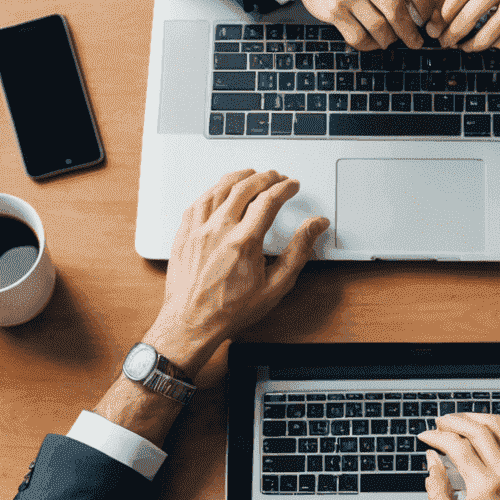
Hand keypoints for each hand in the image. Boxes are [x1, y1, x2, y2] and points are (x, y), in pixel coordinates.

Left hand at [149, 170, 327, 377]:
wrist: (191, 324)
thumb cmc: (230, 310)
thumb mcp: (275, 286)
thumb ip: (298, 251)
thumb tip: (315, 227)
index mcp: (244, 242)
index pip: (269, 200)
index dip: (284, 188)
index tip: (292, 186)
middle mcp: (219, 230)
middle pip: (245, 187)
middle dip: (266, 177)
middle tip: (276, 177)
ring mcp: (198, 230)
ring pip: (219, 188)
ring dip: (239, 177)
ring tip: (252, 175)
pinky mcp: (184, 234)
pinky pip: (198, 201)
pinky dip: (213, 189)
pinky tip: (220, 189)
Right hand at [273, 0, 440, 49]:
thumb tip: (420, 10)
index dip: (426, 9)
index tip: (426, 20)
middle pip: (399, 13)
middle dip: (411, 33)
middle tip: (416, 42)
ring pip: (380, 29)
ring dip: (389, 40)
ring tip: (391, 40)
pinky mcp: (334, 10)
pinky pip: (358, 37)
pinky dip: (370, 45)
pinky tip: (373, 41)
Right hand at [421, 411, 499, 499]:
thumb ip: (438, 495)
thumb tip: (432, 465)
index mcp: (485, 485)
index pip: (456, 445)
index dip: (436, 436)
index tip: (427, 436)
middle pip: (477, 428)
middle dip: (454, 420)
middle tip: (441, 422)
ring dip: (478, 418)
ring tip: (463, 419)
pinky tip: (494, 432)